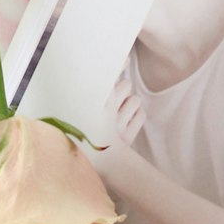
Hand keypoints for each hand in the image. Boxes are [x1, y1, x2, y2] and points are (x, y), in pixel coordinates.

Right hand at [92, 71, 145, 191]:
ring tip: (117, 116)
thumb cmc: (83, 131)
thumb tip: (116, 63)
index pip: (109, 78)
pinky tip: (126, 125)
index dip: (118, 66)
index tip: (124, 59)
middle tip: (112, 102)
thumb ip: (98, 87)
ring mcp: (117, 127)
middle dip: (122, 90)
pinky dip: (136, 118)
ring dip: (129, 105)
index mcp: (90, 104)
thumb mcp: (83, 107)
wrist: (88, 164)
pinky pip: (141, 115)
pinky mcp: (128, 138)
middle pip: (125, 85)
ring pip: (135, 100)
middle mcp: (104, 114)